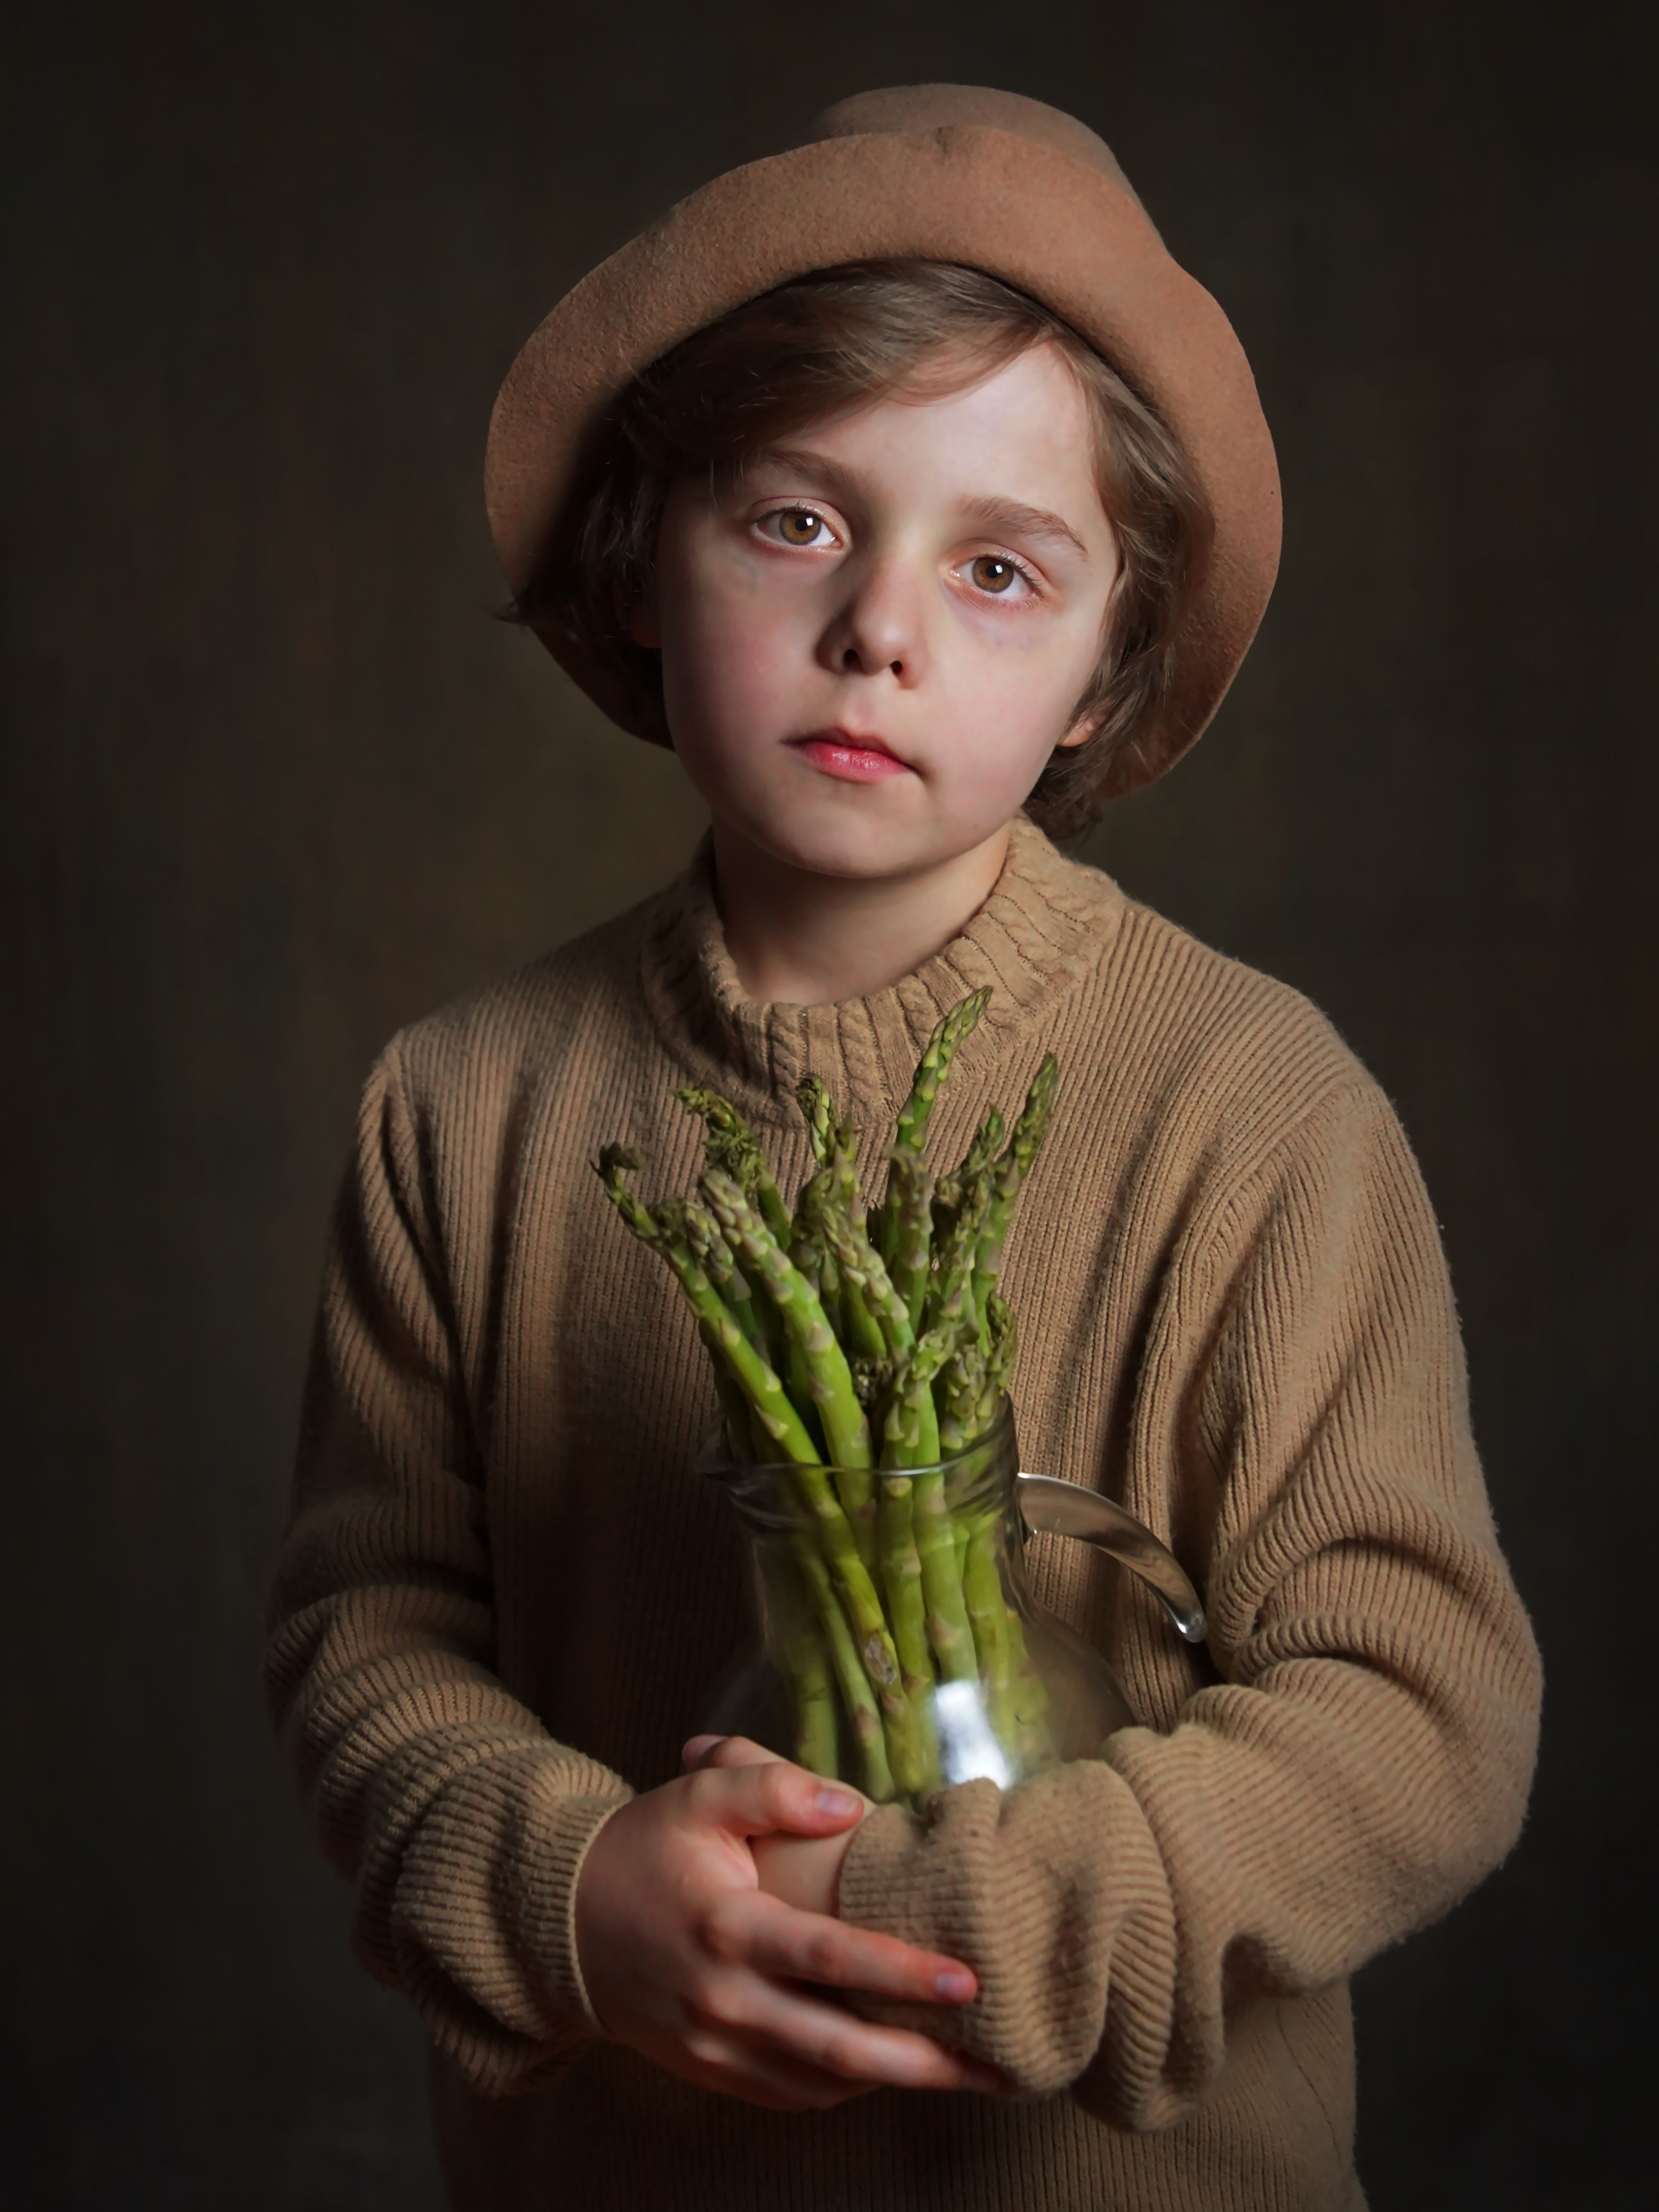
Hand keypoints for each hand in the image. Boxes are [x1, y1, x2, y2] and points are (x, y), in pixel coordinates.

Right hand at [574, 1744, 992, 2110]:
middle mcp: (722, 1999)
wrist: (564, 1922)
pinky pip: (790, 2094)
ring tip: (964, 2073)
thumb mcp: (697, 1794)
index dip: (901, 1972)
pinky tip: (890, 2069)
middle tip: (993, 2065)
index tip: (968, 1980)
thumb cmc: (645, 1847)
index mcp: (726, 1927)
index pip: (828, 1959)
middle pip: (836, 2048)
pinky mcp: (710, 2071)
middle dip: (922, 2062)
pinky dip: (844, 2087)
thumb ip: (770, 1786)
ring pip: (820, 2082)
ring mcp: (714, 2046)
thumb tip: (850, 1806)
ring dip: (894, 2083)